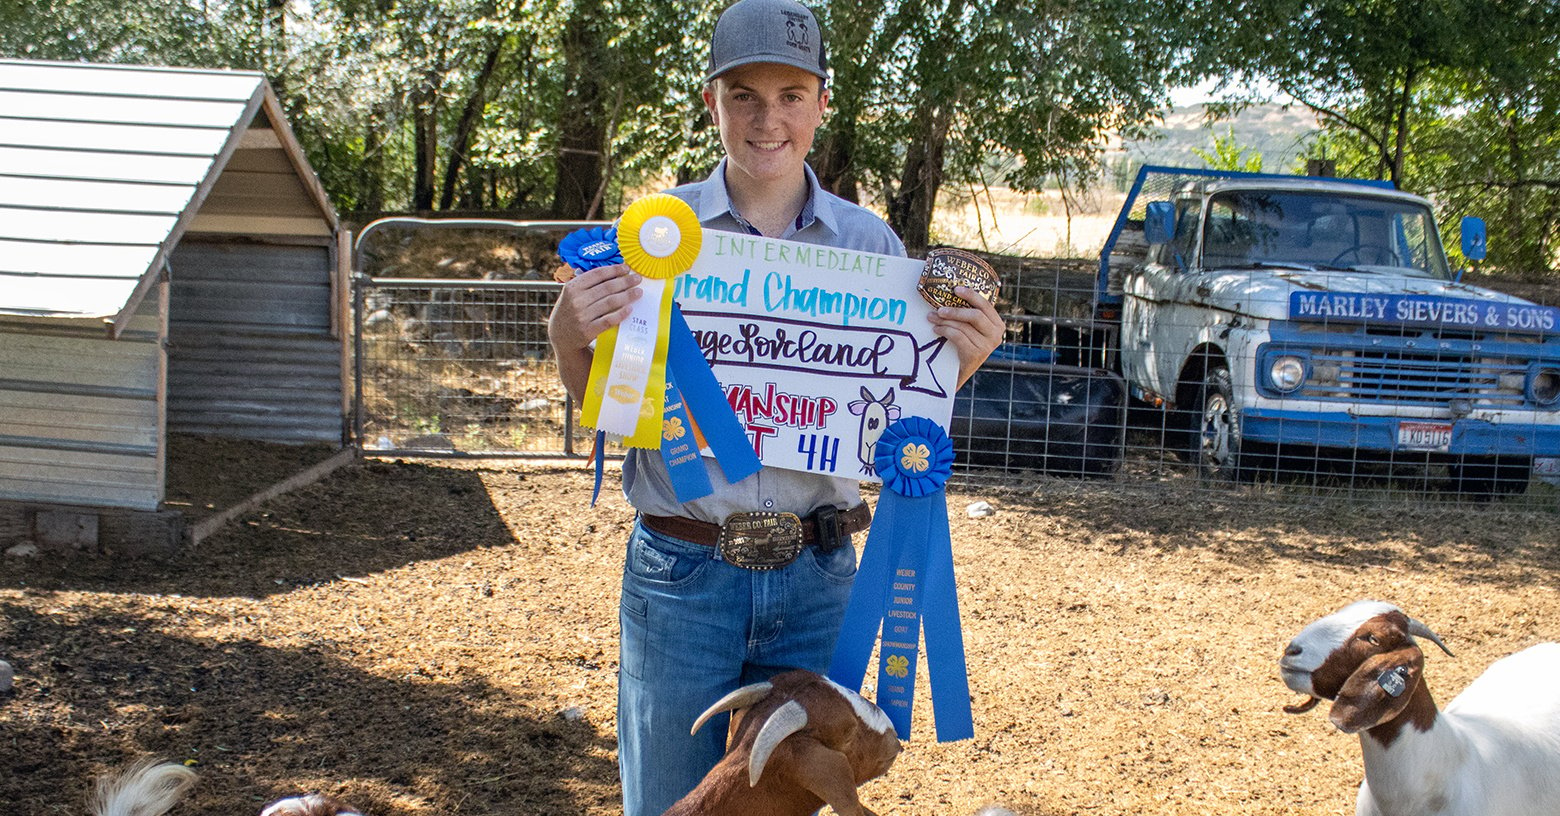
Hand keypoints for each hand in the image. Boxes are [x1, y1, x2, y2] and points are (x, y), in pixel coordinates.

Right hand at [548, 263, 641, 398]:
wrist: (561, 337)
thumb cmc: (570, 312)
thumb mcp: (571, 295)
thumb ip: (586, 284)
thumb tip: (613, 273)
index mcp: (572, 287)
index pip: (597, 274)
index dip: (614, 270)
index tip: (626, 268)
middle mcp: (576, 300)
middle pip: (607, 287)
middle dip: (625, 282)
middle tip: (638, 279)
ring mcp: (582, 316)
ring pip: (610, 302)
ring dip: (627, 296)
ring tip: (638, 292)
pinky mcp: (587, 331)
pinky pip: (608, 320)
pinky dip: (620, 314)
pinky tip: (630, 309)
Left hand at [927, 286, 1003, 387]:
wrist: (961, 372)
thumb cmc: (965, 345)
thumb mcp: (972, 329)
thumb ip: (969, 316)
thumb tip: (950, 295)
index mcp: (997, 324)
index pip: (986, 305)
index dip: (971, 295)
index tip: (956, 289)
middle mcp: (996, 335)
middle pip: (975, 315)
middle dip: (955, 310)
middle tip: (939, 309)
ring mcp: (987, 346)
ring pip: (964, 326)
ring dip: (945, 321)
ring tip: (933, 318)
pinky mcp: (976, 355)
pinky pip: (958, 337)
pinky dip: (945, 331)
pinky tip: (937, 329)